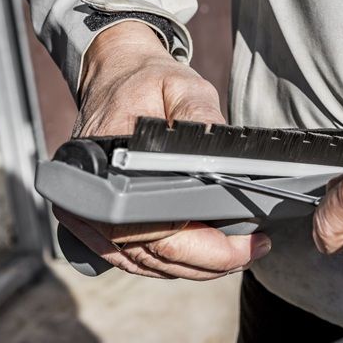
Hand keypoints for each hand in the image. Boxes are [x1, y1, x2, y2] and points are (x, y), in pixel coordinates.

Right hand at [56, 21, 270, 278]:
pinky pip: (136, 258)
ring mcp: (89, 218)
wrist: (113, 75)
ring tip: (236, 253)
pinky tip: (202, 252)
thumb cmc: (145, 83)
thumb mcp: (183, 89)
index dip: (210, 249)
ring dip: (194, 267)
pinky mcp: (97, 224)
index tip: (248, 246)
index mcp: (107, 171)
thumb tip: (225, 152)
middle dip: (212, 263)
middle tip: (253, 250)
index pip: (160, 233)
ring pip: (147, 265)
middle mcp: (89, 203)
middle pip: (156, 259)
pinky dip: (172, 261)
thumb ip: (202, 118)